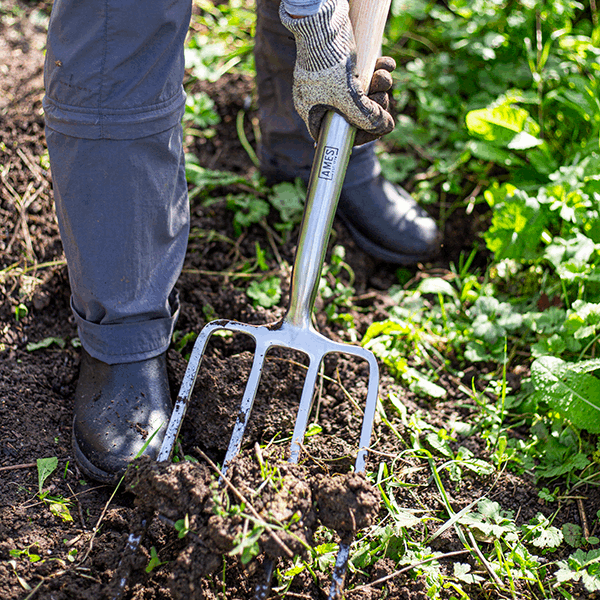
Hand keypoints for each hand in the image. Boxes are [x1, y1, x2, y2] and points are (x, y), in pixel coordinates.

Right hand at [280, 0, 394, 144]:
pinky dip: (379, 69)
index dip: (360, 134)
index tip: (376, 128)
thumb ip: (366, 118)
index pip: (336, 135)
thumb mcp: (348, 98)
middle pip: (354, 114)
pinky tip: (386, 63)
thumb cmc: (328, 62)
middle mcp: (320, 98)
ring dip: (380, 85)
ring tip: (383, 74)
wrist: (323, 19)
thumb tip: (385, 127)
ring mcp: (331, 79)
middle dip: (374, 104)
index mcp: (312, 111)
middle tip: (380, 95)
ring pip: (363, 93)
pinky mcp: (343, 62)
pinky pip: (364, 73)